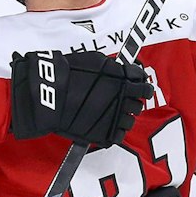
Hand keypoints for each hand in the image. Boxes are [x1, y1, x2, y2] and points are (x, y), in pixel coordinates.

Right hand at [10, 49, 151, 146]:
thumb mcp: (96, 60)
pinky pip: (118, 136)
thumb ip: (115, 68)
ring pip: (130, 121)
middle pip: (139, 105)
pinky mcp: (104, 133)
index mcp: (123, 81)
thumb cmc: (70, 74)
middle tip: (123, 100)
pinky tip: (108, 125)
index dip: (142, 86)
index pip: (144, 86)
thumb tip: (124, 71)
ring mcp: (113, 118)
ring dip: (124, 117)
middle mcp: (122, 100)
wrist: (51, 94)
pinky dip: (115, 131)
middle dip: (133, 101)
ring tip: (112, 113)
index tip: (138, 87)